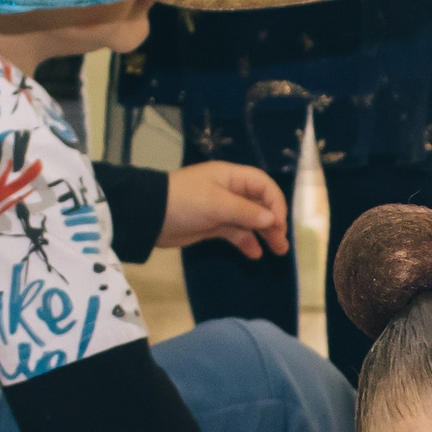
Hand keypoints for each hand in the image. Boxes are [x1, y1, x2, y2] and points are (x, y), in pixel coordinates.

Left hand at [159, 159, 289, 258]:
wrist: (149, 215)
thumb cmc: (184, 202)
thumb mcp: (216, 204)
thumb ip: (245, 212)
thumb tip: (271, 219)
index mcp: (231, 177)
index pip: (263, 186)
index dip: (275, 203)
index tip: (278, 224)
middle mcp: (230, 191)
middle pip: (260, 204)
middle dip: (273, 222)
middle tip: (282, 243)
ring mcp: (222, 209)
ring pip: (250, 221)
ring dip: (264, 234)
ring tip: (277, 251)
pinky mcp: (213, 226)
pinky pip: (236, 232)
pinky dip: (246, 242)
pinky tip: (254, 254)